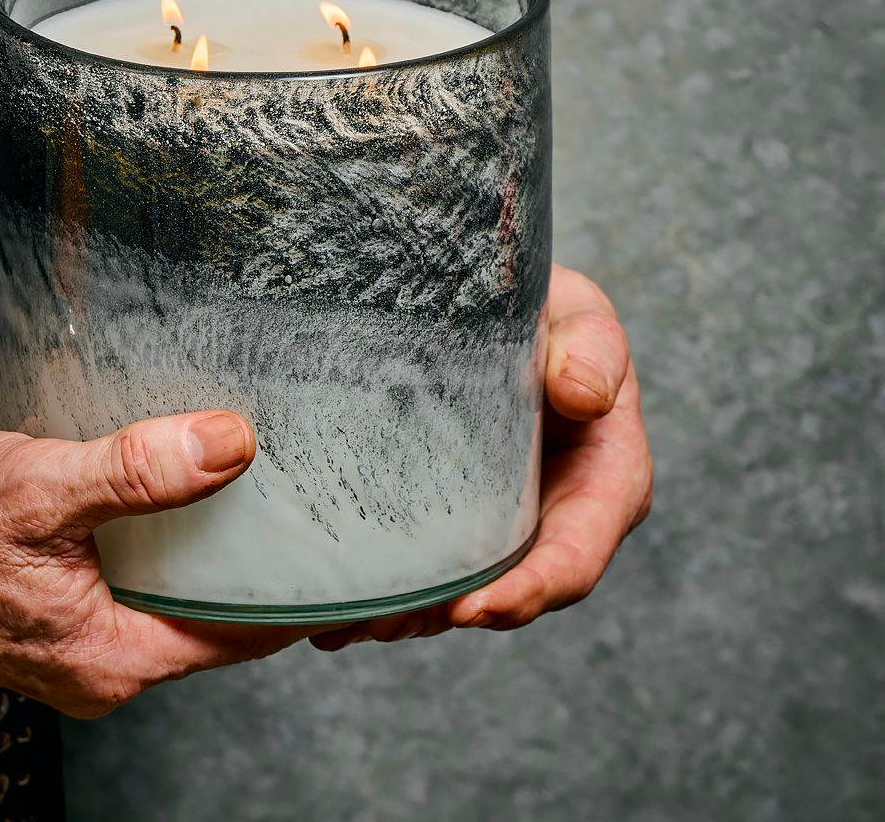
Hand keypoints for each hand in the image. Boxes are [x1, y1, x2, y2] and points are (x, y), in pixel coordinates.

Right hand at [0, 412, 323, 716]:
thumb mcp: (37, 485)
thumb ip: (135, 470)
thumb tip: (232, 445)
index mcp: (113, 657)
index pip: (249, 630)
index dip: (307, 589)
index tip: (355, 547)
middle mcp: (107, 664)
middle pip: (225, 617)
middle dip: (276, 566)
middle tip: (326, 506)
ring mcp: (86, 641)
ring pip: (186, 597)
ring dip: (224, 551)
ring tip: (274, 492)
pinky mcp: (67, 612)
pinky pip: (147, 584)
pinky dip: (178, 545)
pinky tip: (193, 497)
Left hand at [311, 263, 652, 648]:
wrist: (505, 308)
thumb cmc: (553, 312)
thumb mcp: (581, 318)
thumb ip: (592, 348)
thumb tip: (582, 393)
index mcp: (604, 480)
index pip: (575, 555)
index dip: (529, 590)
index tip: (472, 610)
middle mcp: (557, 516)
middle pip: (510, 588)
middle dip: (447, 616)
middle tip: (382, 624)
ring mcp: (504, 521)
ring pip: (461, 587)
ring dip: (406, 613)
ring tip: (342, 622)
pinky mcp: (458, 514)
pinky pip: (427, 560)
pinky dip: (384, 585)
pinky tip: (327, 603)